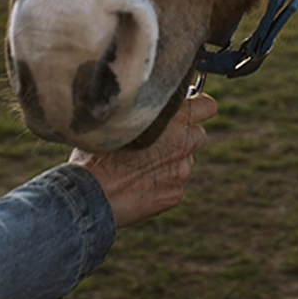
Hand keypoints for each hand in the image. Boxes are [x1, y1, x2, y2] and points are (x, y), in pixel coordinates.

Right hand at [72, 92, 217, 228]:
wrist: (90, 192)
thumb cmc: (97, 150)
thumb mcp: (119, 118)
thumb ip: (143, 112)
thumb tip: (148, 105)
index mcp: (171, 117)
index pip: (207, 105)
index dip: (198, 107)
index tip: (186, 110)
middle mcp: (182, 143)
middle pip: (199, 135)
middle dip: (184, 137)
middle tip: (159, 141)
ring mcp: (181, 170)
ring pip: (185, 161)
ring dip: (171, 162)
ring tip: (139, 166)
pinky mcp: (175, 194)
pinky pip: (174, 184)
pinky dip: (161, 184)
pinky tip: (138, 184)